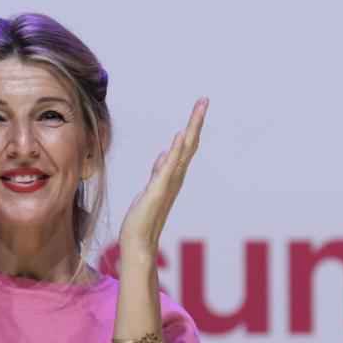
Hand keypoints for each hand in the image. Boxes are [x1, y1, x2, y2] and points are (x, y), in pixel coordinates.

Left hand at [118, 97, 208, 257]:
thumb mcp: (150, 188)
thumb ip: (159, 171)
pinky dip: (177, 151)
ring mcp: (168, 183)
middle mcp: (175, 177)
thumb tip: (165, 154)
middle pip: (189, 144)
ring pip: (183, 152)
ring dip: (191, 129)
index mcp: (172, 175)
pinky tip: (182, 136)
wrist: (138, 241)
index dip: (192, 126)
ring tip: (199, 110)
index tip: (199, 107)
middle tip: (204, 100)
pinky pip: (169, 167)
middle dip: (196, 121)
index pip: (185, 146)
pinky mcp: (157, 190)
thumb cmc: (143, 217)